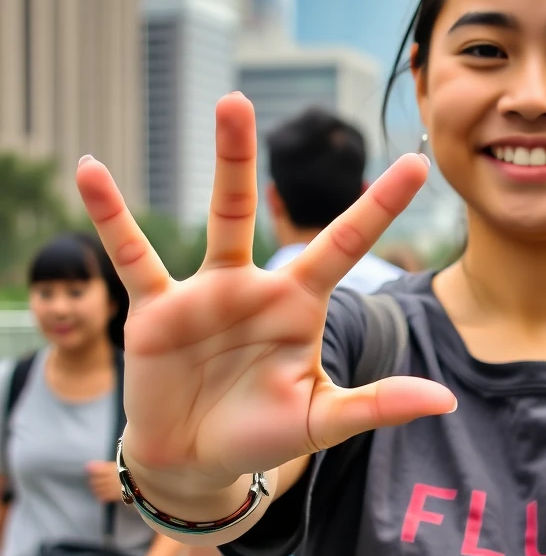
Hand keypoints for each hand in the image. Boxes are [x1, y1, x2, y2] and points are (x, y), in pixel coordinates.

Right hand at [75, 94, 455, 510]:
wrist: (197, 458)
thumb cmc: (263, 433)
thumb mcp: (323, 419)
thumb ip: (378, 403)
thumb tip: (445, 401)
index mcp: (299, 304)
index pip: (346, 244)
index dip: (381, 206)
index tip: (416, 163)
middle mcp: (254, 285)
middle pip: (258, 211)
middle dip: (252, 158)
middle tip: (245, 98)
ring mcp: (206, 291)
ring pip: (218, 218)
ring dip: (225, 162)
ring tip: (227, 104)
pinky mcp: (157, 309)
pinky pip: (133, 255)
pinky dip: (112, 217)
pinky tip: (91, 171)